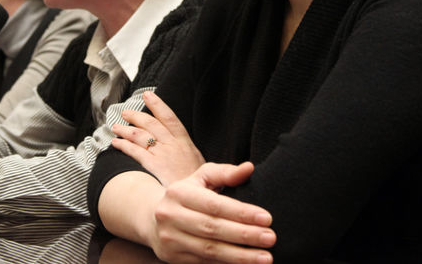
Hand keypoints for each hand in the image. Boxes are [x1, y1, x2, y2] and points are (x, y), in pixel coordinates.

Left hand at [111, 91, 204, 184]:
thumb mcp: (200, 163)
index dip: (158, 104)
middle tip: (126, 112)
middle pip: (151, 124)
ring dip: (126, 129)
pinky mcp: (153, 167)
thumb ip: (186, 152)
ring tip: (116, 126)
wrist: (197, 198)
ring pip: (140, 135)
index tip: (148, 95)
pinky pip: (135, 152)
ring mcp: (162, 155)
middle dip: (136, 115)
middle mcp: (172, 145)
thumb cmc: (198, 184)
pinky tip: (115, 143)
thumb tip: (178, 144)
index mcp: (185, 142)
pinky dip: (123, 145)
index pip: (169, 117)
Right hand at [148, 162, 275, 263]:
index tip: (267, 218)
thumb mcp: (202, 178)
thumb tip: (249, 168)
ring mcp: (170, 239)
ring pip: (209, 250)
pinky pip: (204, 263)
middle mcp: (170, 216)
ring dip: (239, 256)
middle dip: (244, 235)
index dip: (241, 212)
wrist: (151, 217)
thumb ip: (226, 173)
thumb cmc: (186, 194)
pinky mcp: (172, 258)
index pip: (214, 204)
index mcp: (178, 193)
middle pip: (212, 228)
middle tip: (270, 238)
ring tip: (265, 258)